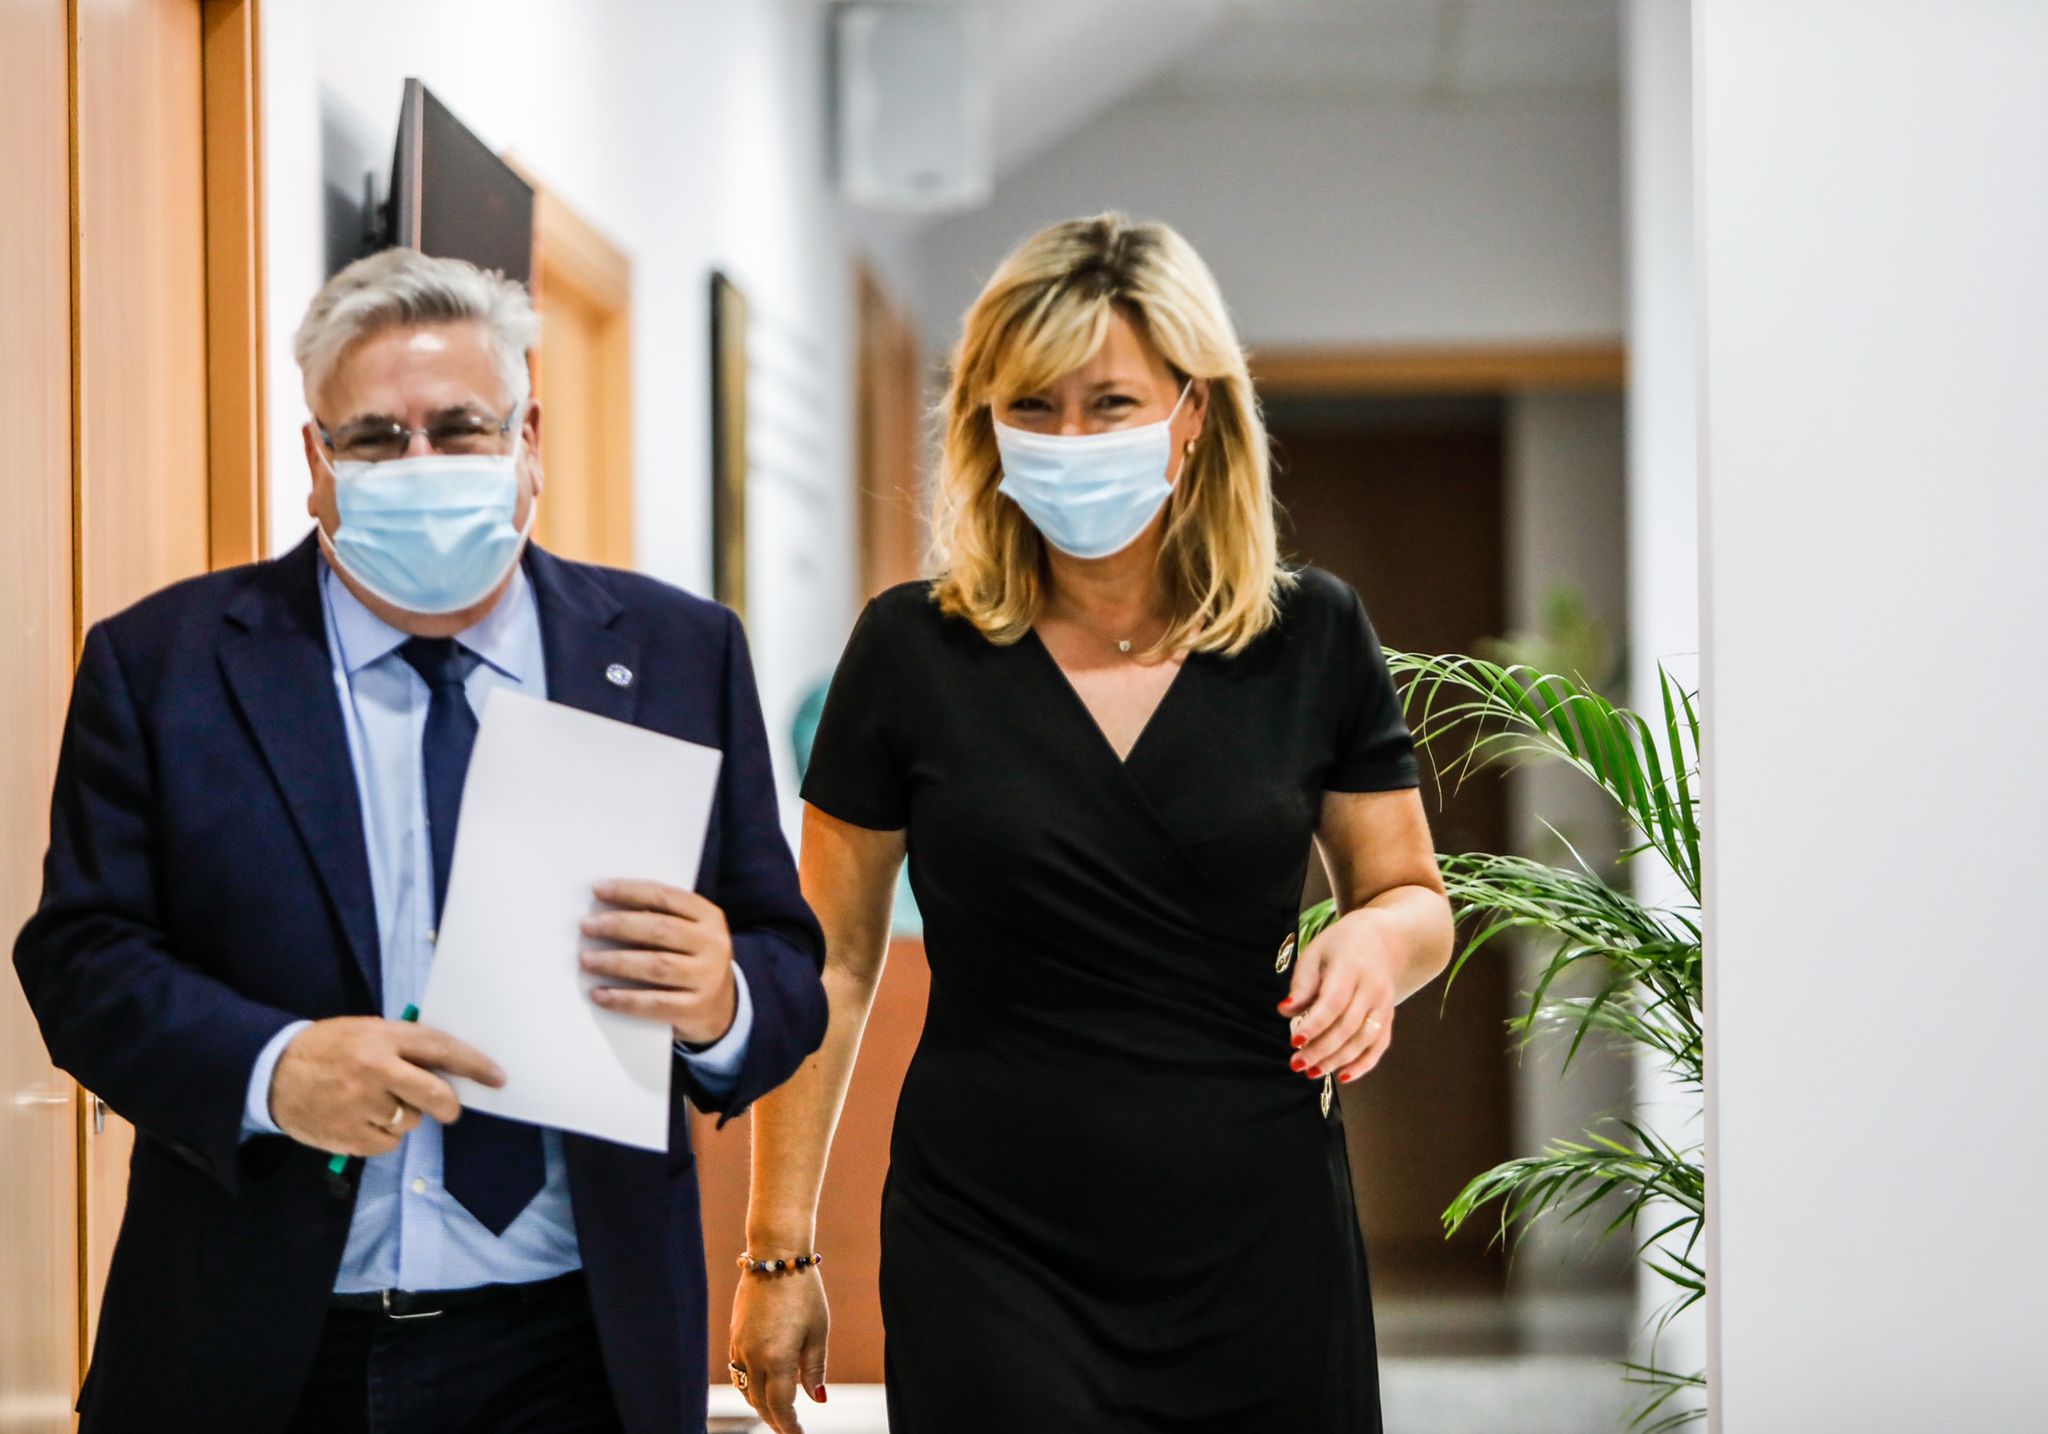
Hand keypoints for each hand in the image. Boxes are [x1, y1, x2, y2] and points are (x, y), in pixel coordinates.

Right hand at [269, 1017, 504, 1155]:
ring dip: (404, 1117)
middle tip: (448, 1109)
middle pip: (434, 1095)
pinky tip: (362, 1120)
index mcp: (383, 1038)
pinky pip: (388, 1143)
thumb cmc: (328, 1048)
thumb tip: (448, 1068)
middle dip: (448, 1106)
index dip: (474, 1065)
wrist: (271, 1071)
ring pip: (410, 1121)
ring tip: (376, 1103)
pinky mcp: (348, 1135)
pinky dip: (383, 1135)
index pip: (441, 1049)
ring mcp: (360, 1104)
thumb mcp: (366, 1032)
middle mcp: (375, 1070)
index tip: (497, 1077)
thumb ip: (404, 1046)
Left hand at [580, 879, 737, 1046]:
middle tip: (586, 926)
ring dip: (616, 962)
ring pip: (656, 966)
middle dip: (619, 925)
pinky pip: (653, 1003)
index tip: (598, 889)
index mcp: (710, 917)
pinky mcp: (694, 1009)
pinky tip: (598, 994)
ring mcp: (706, 978)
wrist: (721, 1008)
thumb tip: (606, 911)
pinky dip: (622, 999)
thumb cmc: (691, 960)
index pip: (666, 897)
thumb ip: (660, 919)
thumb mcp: (689, 933)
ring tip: (586, 960)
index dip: (630, 891)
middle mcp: (713, 945)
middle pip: (660, 929)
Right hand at [730, 1265, 829, 1433]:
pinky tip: (761, 1388)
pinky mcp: (734, 1335)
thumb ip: (814, 1368)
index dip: (790, 1426)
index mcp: (777, 1358)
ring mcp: (740, 1346)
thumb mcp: (818, 1330)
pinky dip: (749, 1387)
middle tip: (790, 1430)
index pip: (781, 1406)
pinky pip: (737, 1372)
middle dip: (776, 1421)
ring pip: (745, 1390)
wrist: (774, 1256)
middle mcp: (753, 1356)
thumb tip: (817, 1400)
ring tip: (778, 1414)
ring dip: (760, 1406)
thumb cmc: (803, 1291)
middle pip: (760, 1403)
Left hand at [1279, 912, 1399, 1084]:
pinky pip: (1379, 1045)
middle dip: (1321, 1049)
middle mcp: (1372, 988)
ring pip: (1363, 1039)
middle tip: (1296, 1064)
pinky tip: (1343, 1076)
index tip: (1294, 1042)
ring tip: (1312, 1072)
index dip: (1314, 1025)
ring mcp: (1384, 1004)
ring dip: (1338, 1060)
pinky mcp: (1389, 1017)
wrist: (1383, 940)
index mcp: (1350, 968)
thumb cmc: (1340, 946)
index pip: (1333, 1002)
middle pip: (1348, 1026)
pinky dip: (1364, 1064)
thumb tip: (1286, 1011)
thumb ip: (1302, 983)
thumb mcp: (1315, 953)